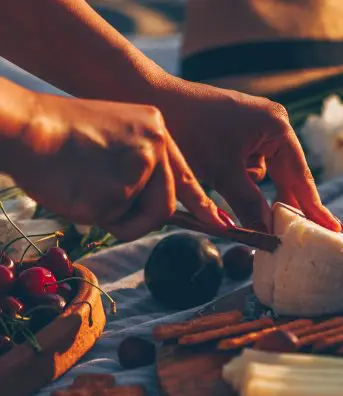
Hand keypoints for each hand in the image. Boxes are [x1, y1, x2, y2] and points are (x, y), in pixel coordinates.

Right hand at [3, 93, 224, 240]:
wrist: (23, 125)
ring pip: (141, 217)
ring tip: (86, 189)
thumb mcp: (114, 139)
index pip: (185, 175)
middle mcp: (155, 146)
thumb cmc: (58, 135)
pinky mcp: (119, 190)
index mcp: (155, 128)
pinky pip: (112, 221)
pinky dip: (91, 215)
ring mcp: (140, 168)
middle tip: (111, 213)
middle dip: (140, 219)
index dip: (202, 204)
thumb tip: (157, 208)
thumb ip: (140, 168)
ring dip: (115, 218)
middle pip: (165, 204)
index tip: (221, 224)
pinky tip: (74, 188)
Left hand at [150, 78, 342, 232]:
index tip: (333, 230)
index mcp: (276, 127)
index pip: (300, 176)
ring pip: (263, 177)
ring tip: (235, 201)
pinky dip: (236, 182)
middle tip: (296, 235)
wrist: (149, 97)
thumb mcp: (222, 171)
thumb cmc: (188, 128)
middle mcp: (272, 125)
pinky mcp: (237, 136)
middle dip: (282, 204)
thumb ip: (249, 203)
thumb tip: (270, 233)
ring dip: (250, 194)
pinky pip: (245, 168)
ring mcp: (255, 130)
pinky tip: (216, 179)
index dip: (314, 207)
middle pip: (286, 177)